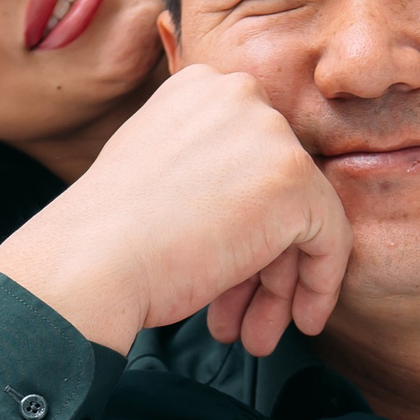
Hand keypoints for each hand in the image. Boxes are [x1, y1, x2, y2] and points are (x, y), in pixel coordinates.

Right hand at [0, 67, 350, 355]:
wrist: (88, 262)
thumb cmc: (107, 234)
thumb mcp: (159, 169)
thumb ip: (209, 166)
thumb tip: (257, 204)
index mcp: (202, 85)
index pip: (252, 157)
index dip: (246, 220)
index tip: (231, 269)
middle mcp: (240, 93)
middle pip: (280, 187)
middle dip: (263, 260)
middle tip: (243, 313)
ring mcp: (271, 134)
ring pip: (304, 217)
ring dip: (280, 283)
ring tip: (256, 333)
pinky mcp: (295, 180)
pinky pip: (330, 239)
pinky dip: (320, 284)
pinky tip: (299, 322)